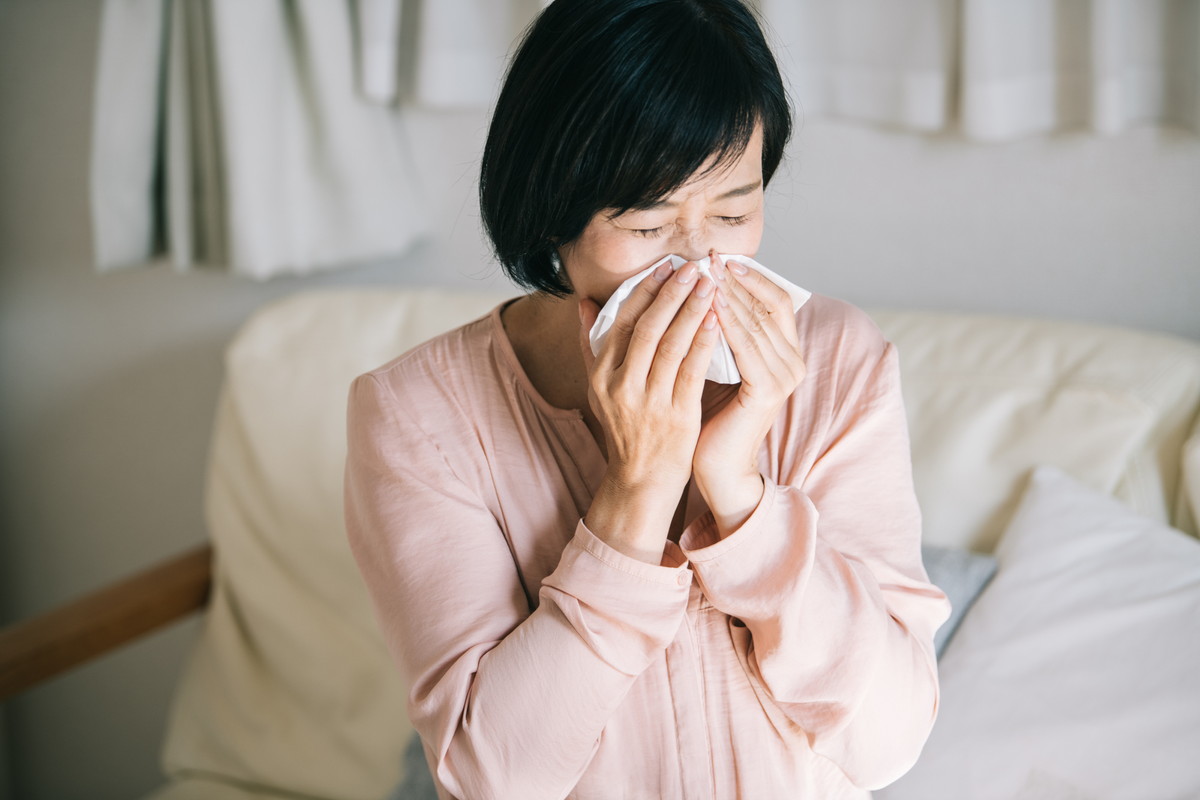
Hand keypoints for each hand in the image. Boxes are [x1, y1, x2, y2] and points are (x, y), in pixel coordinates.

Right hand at [577, 260, 719, 562]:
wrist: (641, 481)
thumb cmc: (626, 430)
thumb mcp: (599, 389)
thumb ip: (592, 345)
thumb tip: (583, 303)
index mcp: (601, 377)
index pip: (620, 324)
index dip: (643, 293)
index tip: (664, 269)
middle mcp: (621, 388)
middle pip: (646, 330)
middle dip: (671, 295)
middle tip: (692, 267)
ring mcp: (649, 404)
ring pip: (671, 347)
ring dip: (692, 311)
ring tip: (710, 285)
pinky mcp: (678, 418)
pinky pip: (693, 372)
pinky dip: (705, 343)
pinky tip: (718, 321)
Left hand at [693, 255, 806, 534]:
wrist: (716, 466)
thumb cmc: (709, 414)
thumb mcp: (713, 362)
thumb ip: (715, 328)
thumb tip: (695, 285)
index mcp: (783, 351)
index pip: (773, 298)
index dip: (749, 274)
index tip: (717, 255)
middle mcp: (792, 361)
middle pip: (768, 304)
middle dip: (737, 278)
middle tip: (709, 255)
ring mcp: (785, 376)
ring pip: (757, 322)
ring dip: (731, 294)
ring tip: (706, 272)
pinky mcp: (769, 391)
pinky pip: (748, 348)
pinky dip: (729, 325)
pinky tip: (709, 307)